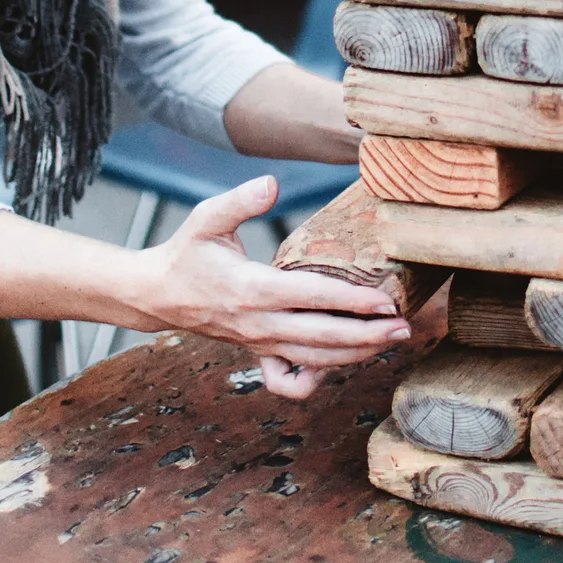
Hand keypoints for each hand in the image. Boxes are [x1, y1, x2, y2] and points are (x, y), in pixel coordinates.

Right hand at [129, 176, 406, 395]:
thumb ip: (239, 201)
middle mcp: (259, 323)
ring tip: (390, 341)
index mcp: (251, 289)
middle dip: (368, 335)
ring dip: (356, 354)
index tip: (385, 300)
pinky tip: (341, 363)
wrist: (157, 294)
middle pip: (323, 338)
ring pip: (315, 360)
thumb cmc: (187, 252)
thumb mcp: (206, 217)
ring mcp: (259, 343)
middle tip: (404, 327)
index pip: (312, 298)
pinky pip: (289, 379)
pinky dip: (316, 378)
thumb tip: (272, 183)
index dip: (351, 300)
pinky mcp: (258, 353)